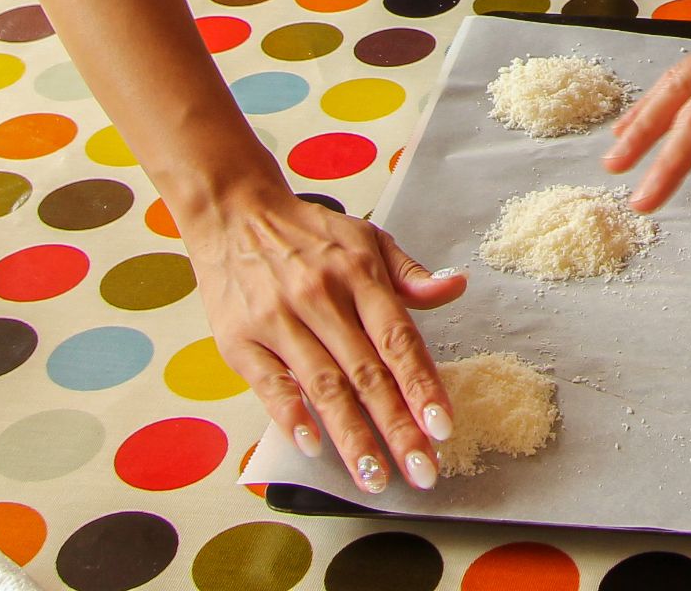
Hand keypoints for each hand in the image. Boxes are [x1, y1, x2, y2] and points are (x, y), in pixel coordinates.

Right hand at [184, 186, 469, 494]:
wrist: (233, 214)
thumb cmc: (308, 235)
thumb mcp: (366, 239)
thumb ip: (410, 274)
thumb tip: (456, 286)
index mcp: (359, 275)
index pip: (398, 339)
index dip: (422, 385)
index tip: (443, 427)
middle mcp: (322, 298)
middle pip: (367, 373)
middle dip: (397, 427)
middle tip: (422, 471)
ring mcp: (279, 320)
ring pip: (324, 386)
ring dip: (351, 436)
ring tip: (375, 477)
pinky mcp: (241, 341)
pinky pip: (271, 384)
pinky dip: (292, 416)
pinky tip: (312, 446)